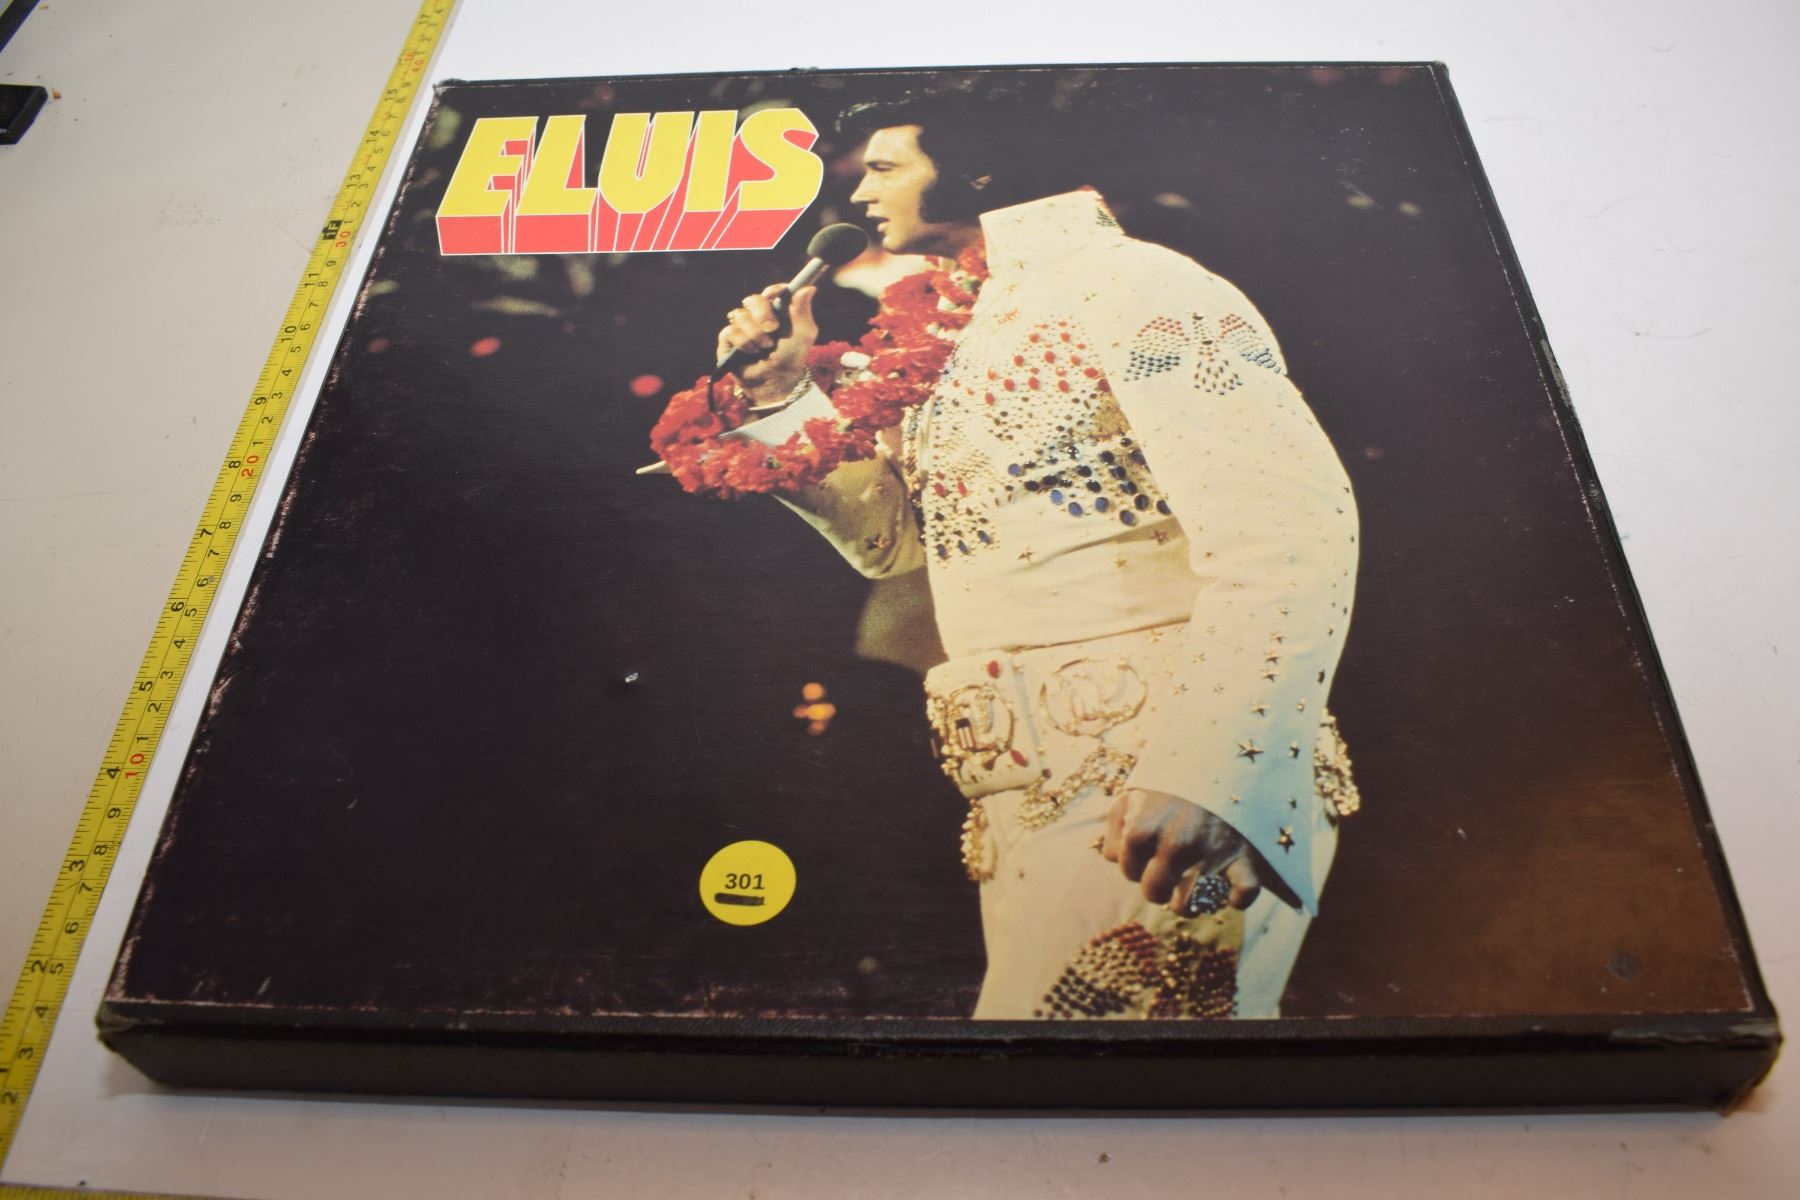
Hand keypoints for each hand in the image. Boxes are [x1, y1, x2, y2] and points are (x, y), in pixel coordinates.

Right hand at [716, 283, 819, 409]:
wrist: (776, 381)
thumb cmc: (791, 358)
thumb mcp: (803, 335)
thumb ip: (803, 311)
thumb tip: (809, 288)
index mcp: (777, 311)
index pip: (772, 292)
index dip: (773, 291)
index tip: (775, 296)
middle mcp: (757, 316)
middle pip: (753, 299)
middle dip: (762, 313)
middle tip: (772, 328)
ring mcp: (742, 326)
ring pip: (741, 316)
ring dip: (755, 334)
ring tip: (764, 348)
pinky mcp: (728, 339)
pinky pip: (731, 331)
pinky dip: (744, 342)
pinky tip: (751, 352)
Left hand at [1100, 788, 1273, 914]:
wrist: (1222, 755)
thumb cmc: (1174, 781)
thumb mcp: (1134, 793)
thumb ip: (1116, 825)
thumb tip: (1115, 858)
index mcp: (1142, 829)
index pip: (1129, 871)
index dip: (1137, 864)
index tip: (1149, 852)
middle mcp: (1175, 844)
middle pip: (1154, 893)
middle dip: (1158, 885)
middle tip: (1170, 870)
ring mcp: (1209, 852)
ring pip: (1188, 905)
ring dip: (1188, 902)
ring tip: (1191, 887)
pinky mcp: (1245, 856)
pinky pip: (1243, 895)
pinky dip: (1238, 898)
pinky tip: (1230, 892)